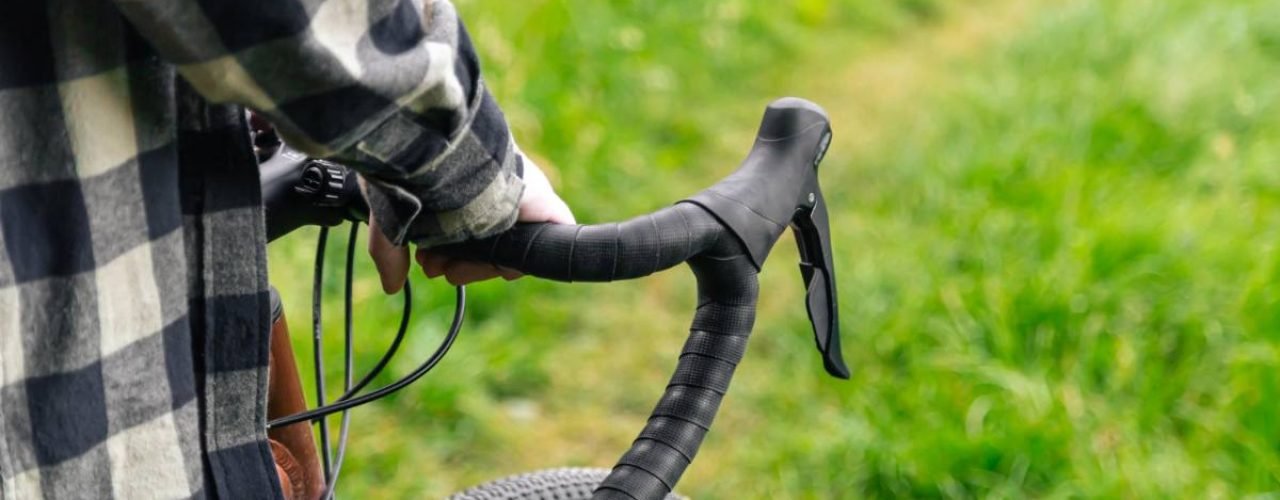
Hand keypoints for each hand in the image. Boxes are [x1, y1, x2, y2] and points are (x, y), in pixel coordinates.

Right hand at [368, 155, 574, 291]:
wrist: (441, 152)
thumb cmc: (410, 170)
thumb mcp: (392, 212)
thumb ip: (390, 250)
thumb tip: (391, 286)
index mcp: (465, 181)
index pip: (464, 226)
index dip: (446, 251)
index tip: (426, 264)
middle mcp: (494, 187)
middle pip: (486, 240)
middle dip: (459, 261)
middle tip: (435, 269)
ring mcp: (519, 196)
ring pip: (509, 244)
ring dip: (481, 265)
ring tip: (451, 270)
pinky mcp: (544, 204)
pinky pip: (542, 241)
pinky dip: (522, 259)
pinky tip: (497, 267)